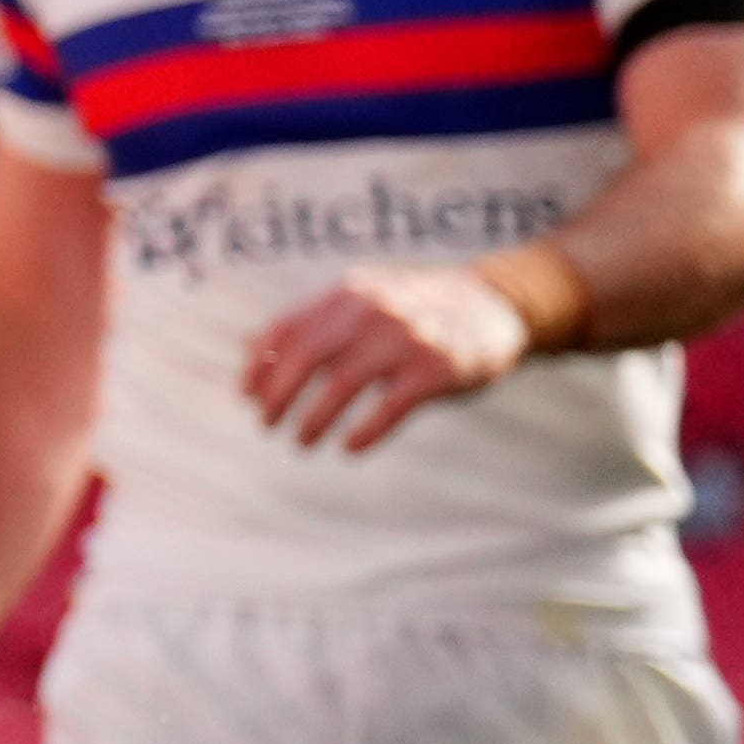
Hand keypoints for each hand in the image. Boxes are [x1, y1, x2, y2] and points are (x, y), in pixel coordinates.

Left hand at [237, 263, 536, 454]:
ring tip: (301, 441)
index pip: (287, 330)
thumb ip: (311, 322)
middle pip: (306, 356)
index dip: (261, 366)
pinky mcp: (438, 370)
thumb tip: (249, 350)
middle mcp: (373, 312)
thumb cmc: (416, 309)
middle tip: (267, 424)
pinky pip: (392, 406)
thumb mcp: (362, 300)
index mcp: (348, 295)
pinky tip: (350, 448)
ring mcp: (407, 340)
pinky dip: (366, 431)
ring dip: (314, 418)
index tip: (247, 397)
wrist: (496, 303)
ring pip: (342, 383)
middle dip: (278, 396)